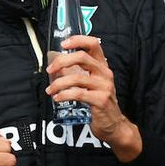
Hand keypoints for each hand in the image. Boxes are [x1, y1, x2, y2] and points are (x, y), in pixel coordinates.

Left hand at [45, 35, 141, 161]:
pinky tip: (58, 98)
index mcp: (102, 66)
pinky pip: (78, 94)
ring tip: (50, 90)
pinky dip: (64, 95)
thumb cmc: (100, 102)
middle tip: (50, 69)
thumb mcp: (92, 83)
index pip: (94, 44)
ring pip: (76, 78)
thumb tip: (57, 65)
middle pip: (82, 57)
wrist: (114, 125)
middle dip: (62, 61)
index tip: (63, 44)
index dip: (78, 40)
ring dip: (58, 83)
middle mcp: (105, 73)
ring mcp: (104, 87)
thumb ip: (78, 72)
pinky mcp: (100, 101)